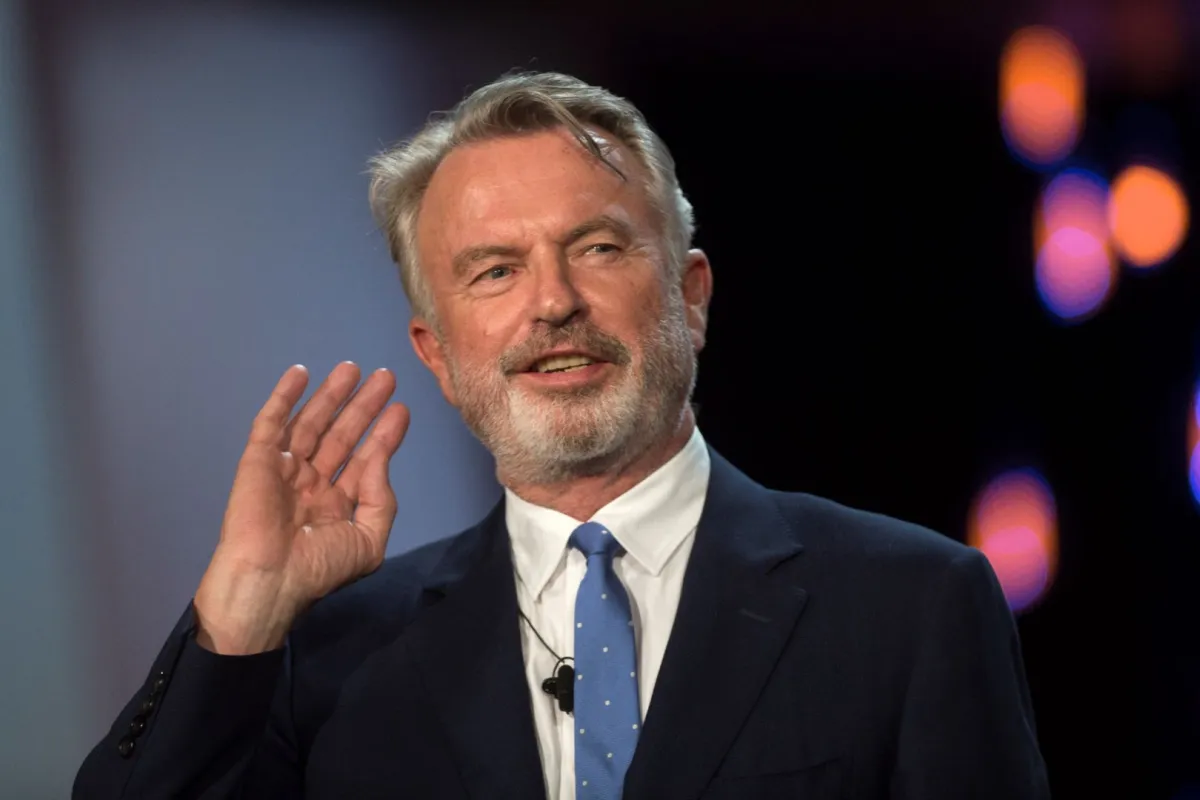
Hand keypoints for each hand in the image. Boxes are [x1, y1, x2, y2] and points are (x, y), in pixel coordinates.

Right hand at [193, 362, 409, 653]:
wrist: (268, 582)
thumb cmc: (319, 569)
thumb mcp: (368, 541)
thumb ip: (380, 498)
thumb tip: (380, 457)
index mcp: (338, 506)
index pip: (365, 461)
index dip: (384, 435)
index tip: (401, 409)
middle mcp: (312, 484)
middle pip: (342, 434)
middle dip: (363, 406)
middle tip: (385, 377)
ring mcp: (285, 470)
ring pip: (312, 423)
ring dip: (331, 394)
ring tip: (353, 368)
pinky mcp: (258, 461)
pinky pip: (272, 422)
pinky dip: (284, 396)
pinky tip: (301, 373)